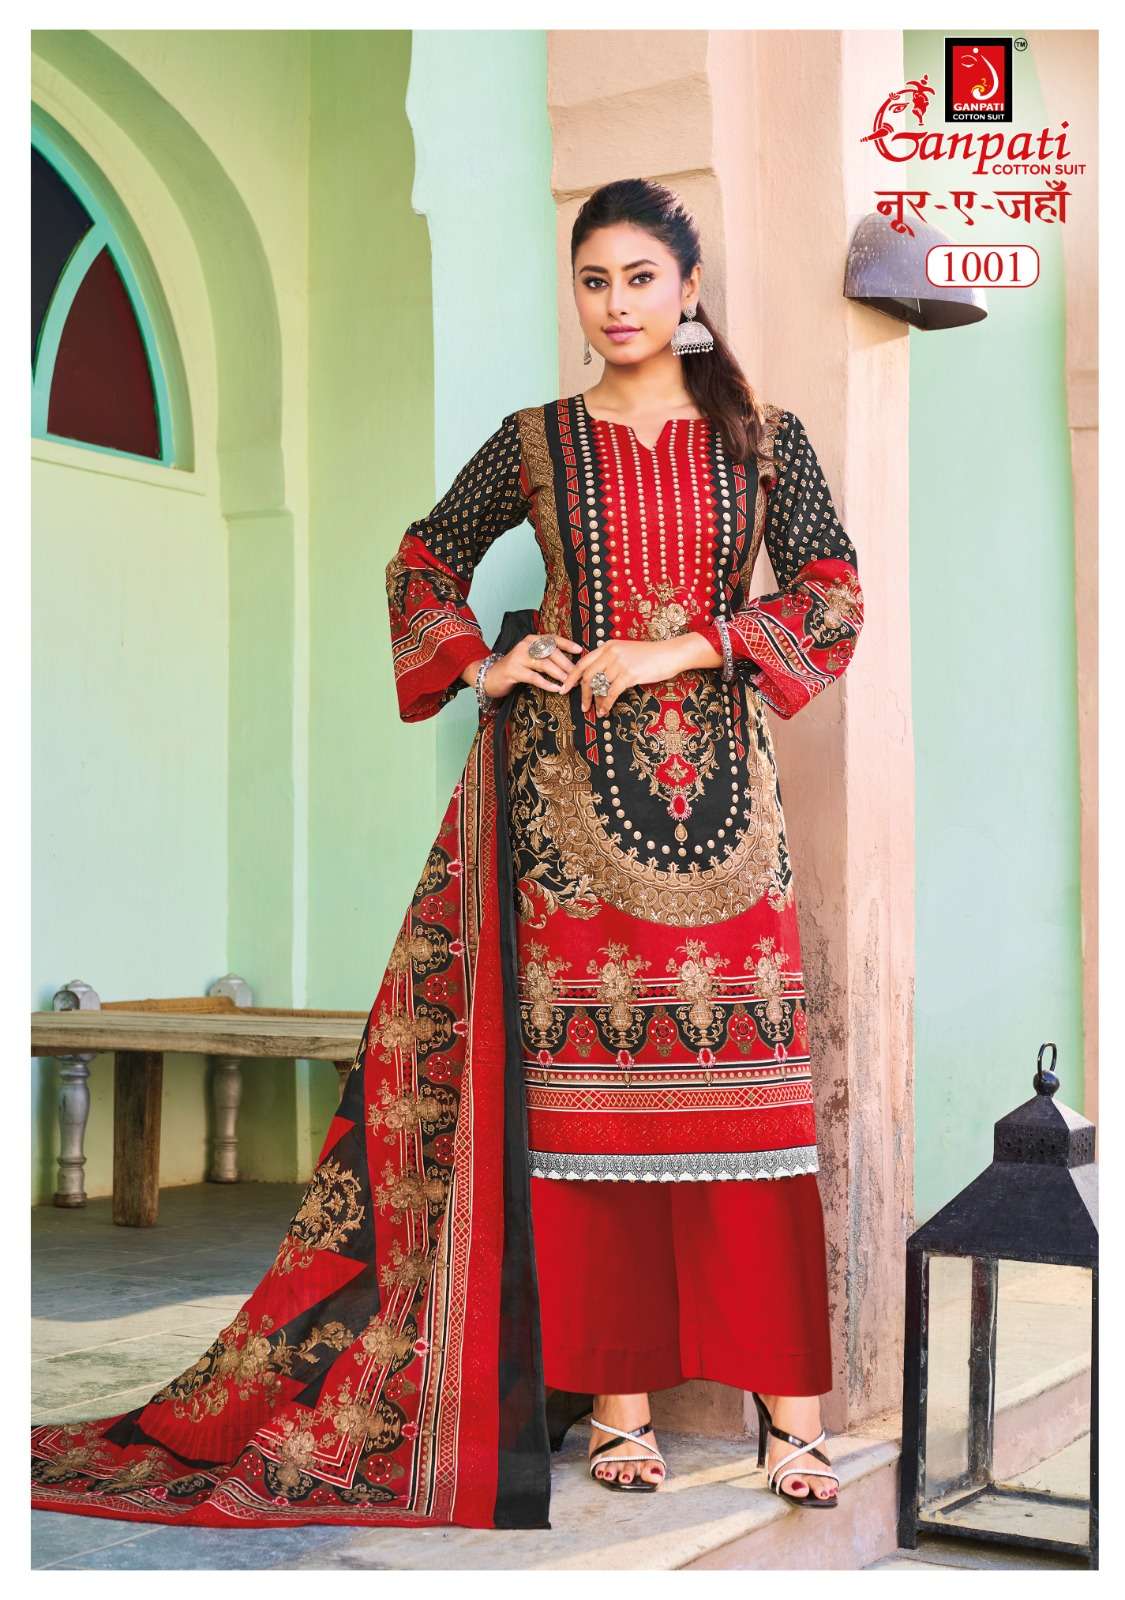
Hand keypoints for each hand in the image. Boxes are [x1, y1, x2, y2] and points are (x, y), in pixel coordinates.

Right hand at [465, 633, 585, 699]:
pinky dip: (546, 683)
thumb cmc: (515, 668)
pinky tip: (555, 689)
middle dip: (567, 664)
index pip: (553, 638)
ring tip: (569, 683)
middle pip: (551, 652)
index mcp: (532, 639)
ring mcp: (518, 657)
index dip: (567, 644)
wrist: (490, 676)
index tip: (580, 651)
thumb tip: (569, 664)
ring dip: (559, 674)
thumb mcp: (530, 658)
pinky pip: (534, 677)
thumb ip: (545, 657)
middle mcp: (525, 645)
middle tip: (577, 675)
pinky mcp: (513, 670)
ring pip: (544, 664)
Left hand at [557, 636, 700, 715]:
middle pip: (587, 675)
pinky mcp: (629, 674)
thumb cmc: (650, 656)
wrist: (670, 654)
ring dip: (595, 701)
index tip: (565, 688)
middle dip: (582, 693)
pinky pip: (611, 693)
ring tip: (595, 710)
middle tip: (582, 706)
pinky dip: (606, 704)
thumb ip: (610, 660)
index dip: (571, 676)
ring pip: (599, 686)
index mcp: (608, 646)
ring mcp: (620, 663)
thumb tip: (597, 678)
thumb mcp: (626, 652)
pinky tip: (604, 711)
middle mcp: (611, 653)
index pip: (583, 662)